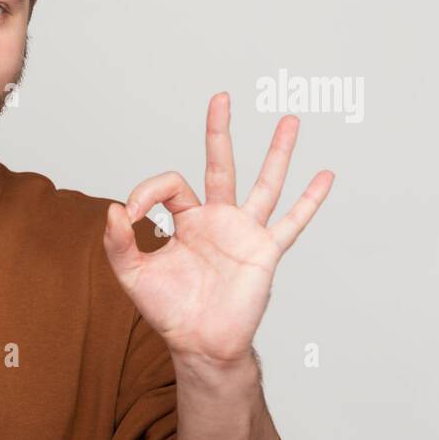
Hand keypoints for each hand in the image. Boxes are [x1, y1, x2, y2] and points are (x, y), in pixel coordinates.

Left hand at [102, 92, 333, 364]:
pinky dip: (310, 200)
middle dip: (219, 131)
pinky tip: (325, 176)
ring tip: (290, 120)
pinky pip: (292, 222)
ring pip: (264, 184)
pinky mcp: (265, 251)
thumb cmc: (169, 310)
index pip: (169, 186)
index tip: (129, 215)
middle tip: (221, 97)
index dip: (146, 192)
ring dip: (277, 152)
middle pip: (219, 165)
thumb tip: (113, 210)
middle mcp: (217, 220)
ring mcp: (244, 233)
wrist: (199, 343)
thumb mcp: (131, 275)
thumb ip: (117, 243)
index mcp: (185, 221)